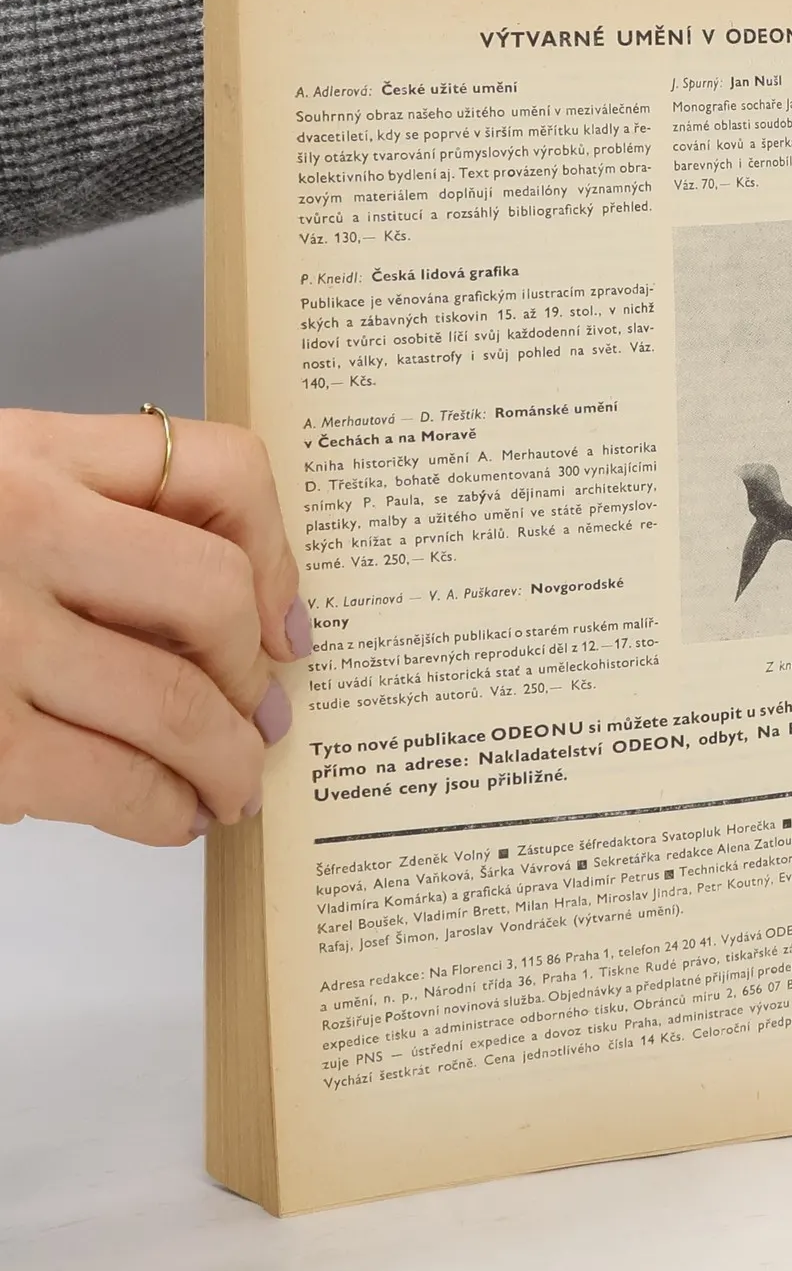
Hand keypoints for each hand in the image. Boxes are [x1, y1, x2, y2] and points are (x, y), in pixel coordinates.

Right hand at [0, 410, 307, 845]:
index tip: (286, 620)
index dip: (280, 553)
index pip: (217, 468)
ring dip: (230, 761)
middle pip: (213, 595)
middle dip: (254, 675)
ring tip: (233, 786)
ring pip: (180, 703)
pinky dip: (167, 810)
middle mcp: (15, 530)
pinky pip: (119, 783)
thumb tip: (228, 620)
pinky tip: (169, 815)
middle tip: (265, 718)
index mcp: (22, 455)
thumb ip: (81, 524)